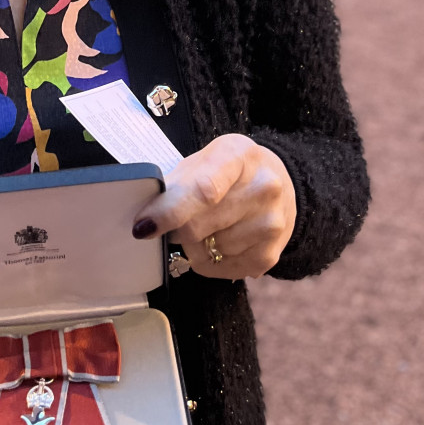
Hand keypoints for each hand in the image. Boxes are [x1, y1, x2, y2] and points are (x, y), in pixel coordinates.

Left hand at [132, 134, 296, 279]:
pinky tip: (218, 242)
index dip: (168, 211)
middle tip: (176, 220)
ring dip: (194, 245)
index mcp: (238, 155)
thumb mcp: (204, 161)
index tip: (143, 226)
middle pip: (197, 226)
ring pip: (207, 251)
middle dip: (175, 229)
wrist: (280, 183)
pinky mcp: (271, 253)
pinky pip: (222, 269)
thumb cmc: (229, 172)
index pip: (202, 189)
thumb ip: (175, 184)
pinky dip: (210, 261)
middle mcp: (263, 188)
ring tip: (207, 226)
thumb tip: (144, 218)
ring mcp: (271, 223)